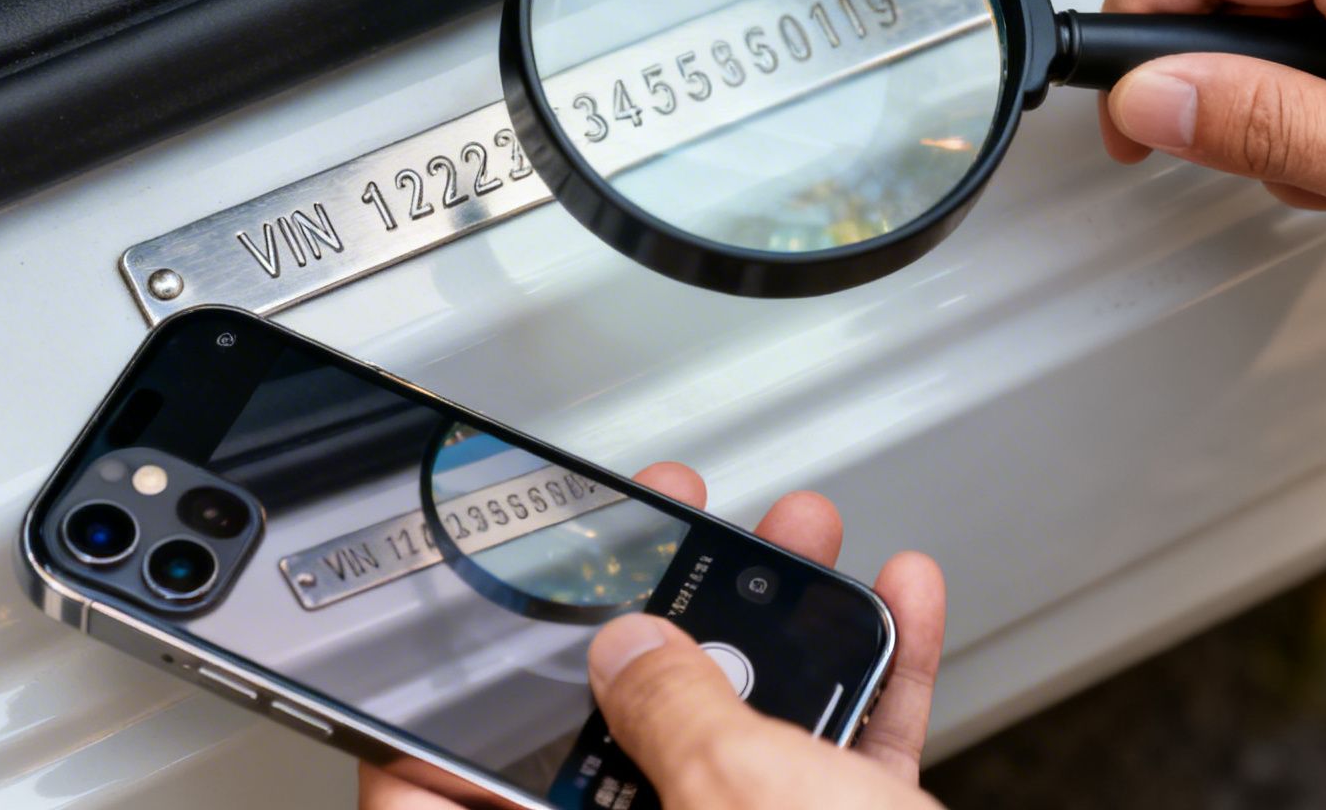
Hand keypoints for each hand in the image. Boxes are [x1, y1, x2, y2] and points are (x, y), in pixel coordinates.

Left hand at [359, 462, 946, 808]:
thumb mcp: (738, 796)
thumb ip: (671, 708)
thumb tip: (631, 650)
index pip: (432, 798)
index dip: (431, 720)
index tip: (461, 631)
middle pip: (610, 741)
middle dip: (657, 622)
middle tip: (677, 542)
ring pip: (739, 736)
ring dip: (782, 630)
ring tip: (803, 545)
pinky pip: (833, 762)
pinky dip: (866, 685)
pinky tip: (894, 607)